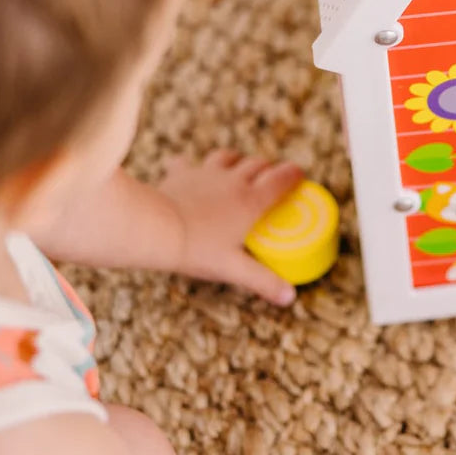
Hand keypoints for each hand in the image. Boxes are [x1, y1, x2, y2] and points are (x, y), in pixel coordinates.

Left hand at [157, 150, 305, 305]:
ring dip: (237, 160)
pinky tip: (187, 170)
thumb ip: (263, 281)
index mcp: (251, 201)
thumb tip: (289, 297)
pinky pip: (186, 162)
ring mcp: (207, 174)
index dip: (294, 175)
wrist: (156, 229)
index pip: (281, 179)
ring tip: (237, 167)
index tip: (300, 176)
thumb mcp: (233, 268)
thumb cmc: (197, 249)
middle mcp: (233, 181)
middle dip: (268, 168)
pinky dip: (189, 165)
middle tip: (270, 178)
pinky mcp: (182, 173)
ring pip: (228, 157)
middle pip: (258, 164)